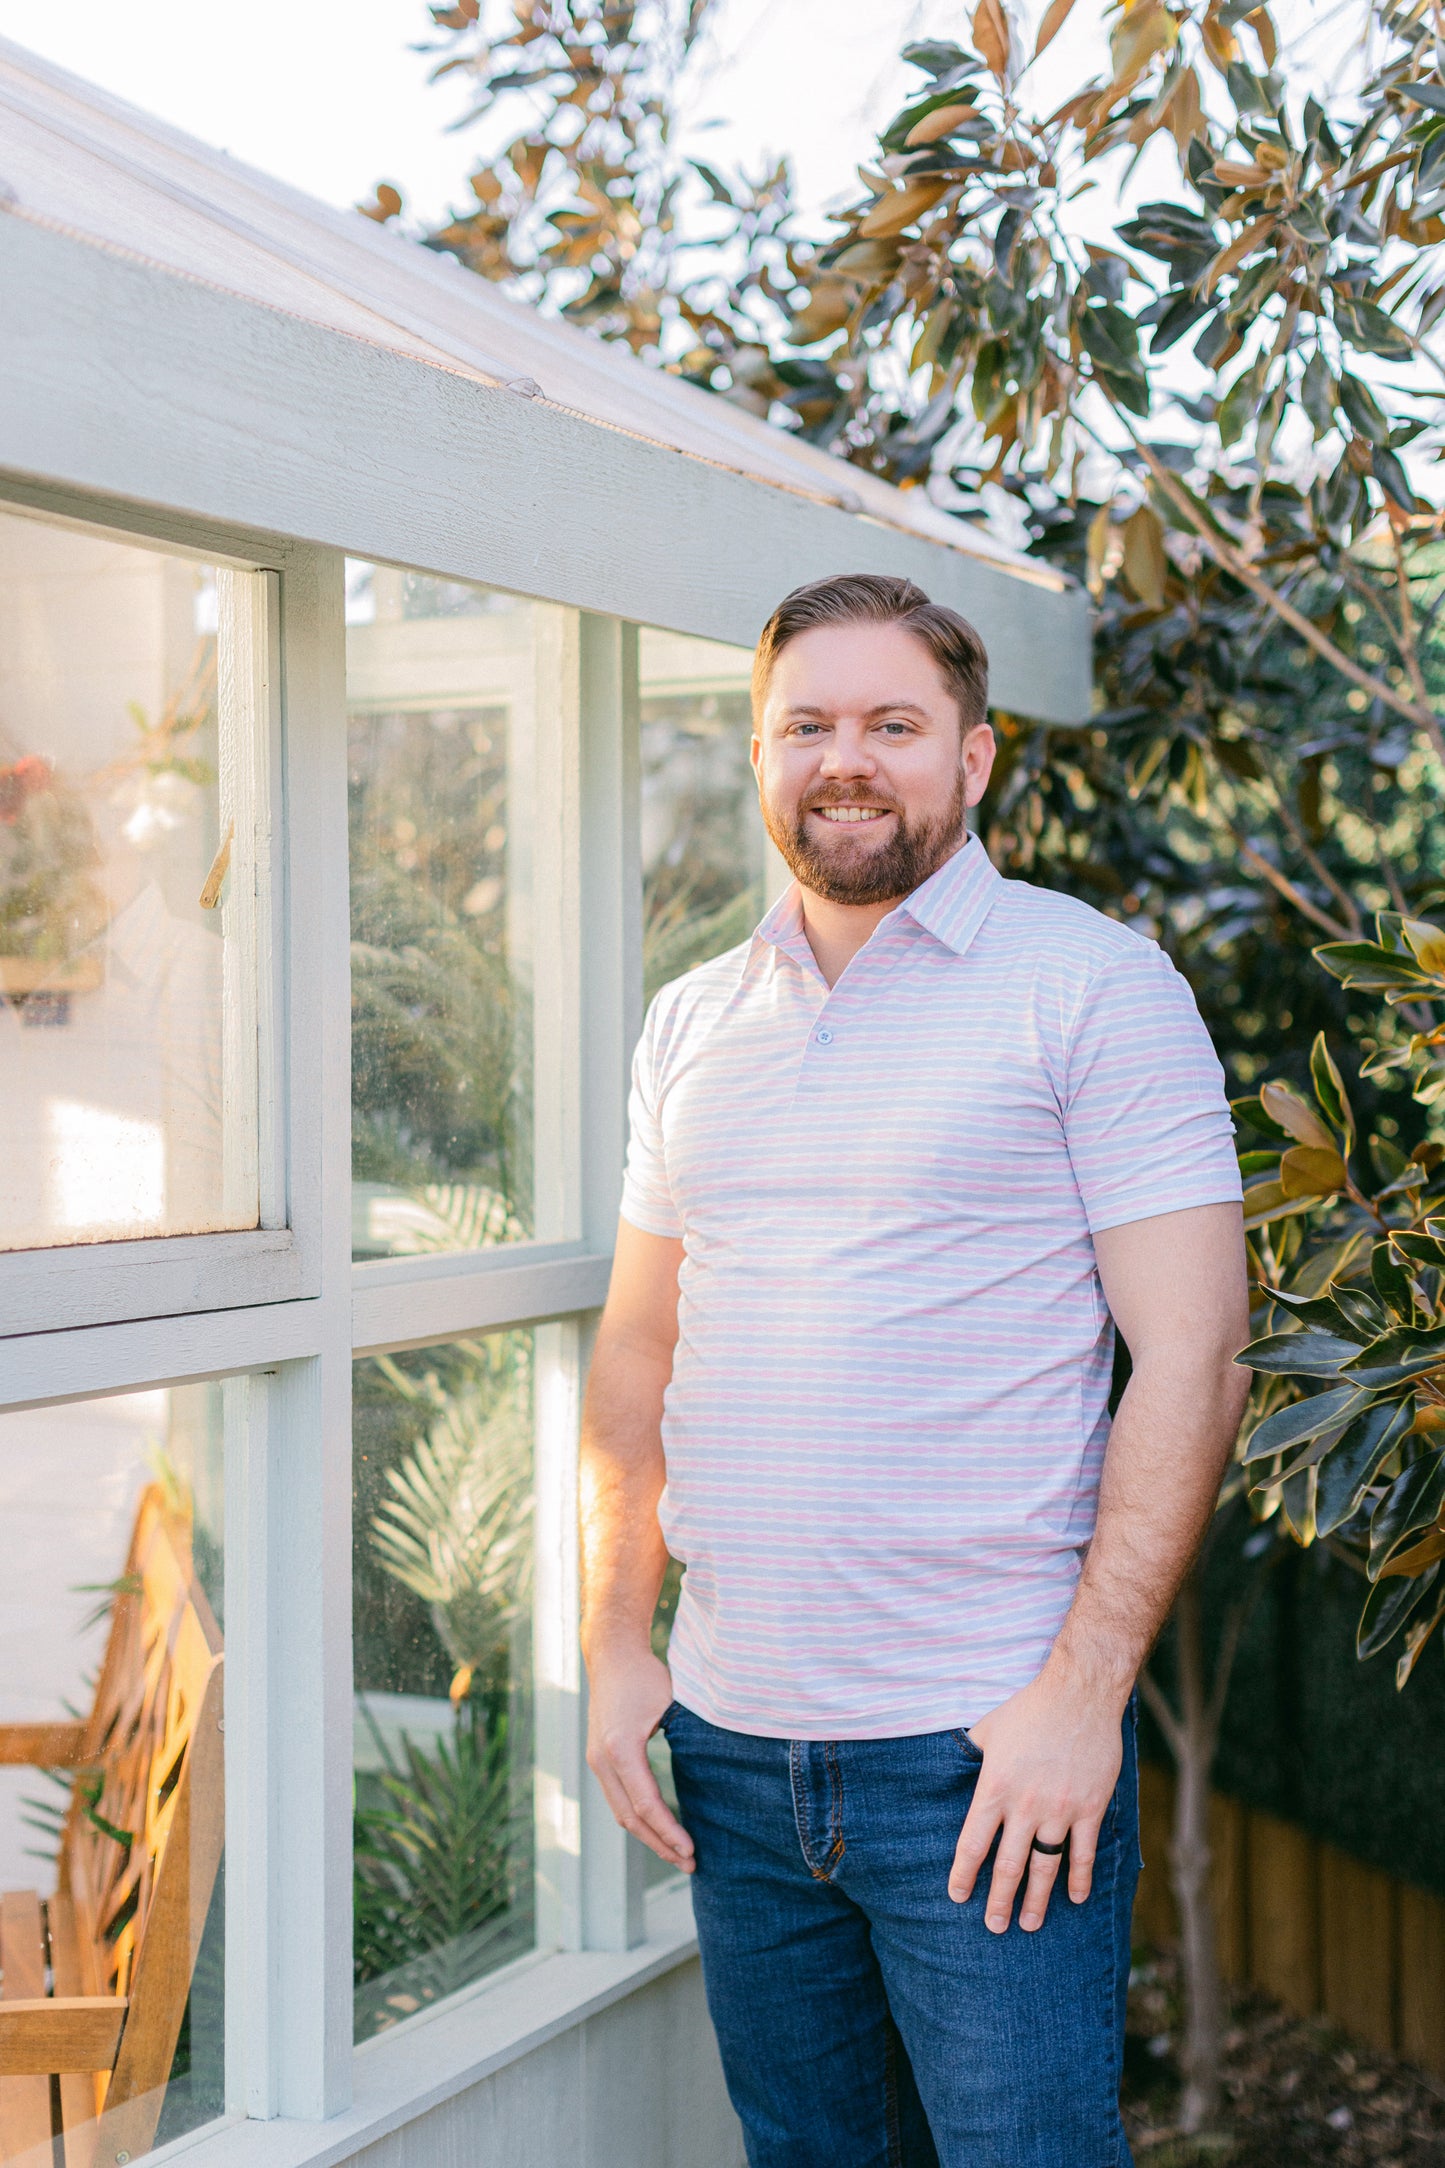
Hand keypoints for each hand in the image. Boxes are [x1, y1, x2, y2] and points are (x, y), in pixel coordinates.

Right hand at [585, 1643, 694, 1872]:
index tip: (692, 1850)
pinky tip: (660, 1829)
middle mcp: (602, 1760)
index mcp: (621, 1748)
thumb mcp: (672, 1704)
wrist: (611, 1655)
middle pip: (629, 1818)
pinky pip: (618, 1799)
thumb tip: (718, 1772)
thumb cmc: (646, 1675)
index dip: (669, 1832)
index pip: (645, 1804)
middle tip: (690, 1864)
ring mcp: (597, 1761)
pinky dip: (638, 1819)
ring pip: (620, 1813)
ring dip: (649, 1836)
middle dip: (660, 1844)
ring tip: (678, 1854)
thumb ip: (688, 1737)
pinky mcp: (599, 1759)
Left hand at [947, 1667, 1124, 1932]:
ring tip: (1028, 1923)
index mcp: (995, 1787)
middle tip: (994, 1926)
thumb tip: (952, 1768)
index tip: (957, 1896)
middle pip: (1008, 1865)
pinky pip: (1084, 1852)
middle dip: (998, 1900)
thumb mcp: (988, 1729)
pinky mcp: (1090, 1807)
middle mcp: (1025, 1805)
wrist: (1080, 1693)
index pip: (973, 1842)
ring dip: (1037, 1899)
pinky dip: (1080, 1878)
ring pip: (1045, 1866)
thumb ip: (973, 1756)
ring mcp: (1060, 1809)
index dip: (963, 1873)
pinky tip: (1075, 1898)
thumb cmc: (1029, 1708)